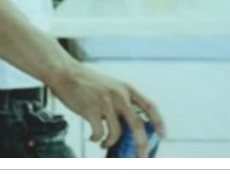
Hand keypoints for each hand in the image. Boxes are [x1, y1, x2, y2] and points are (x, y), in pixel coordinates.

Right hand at [49, 60, 165, 156]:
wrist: (66, 73)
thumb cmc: (87, 82)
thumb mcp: (110, 87)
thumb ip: (121, 102)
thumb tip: (129, 128)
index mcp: (126, 88)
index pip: (149, 105)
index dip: (158, 122)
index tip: (163, 135)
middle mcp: (119, 94)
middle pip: (137, 125)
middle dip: (142, 145)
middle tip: (142, 157)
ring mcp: (105, 102)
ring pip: (117, 133)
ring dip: (111, 142)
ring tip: (103, 143)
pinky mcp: (91, 109)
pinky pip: (99, 133)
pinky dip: (97, 139)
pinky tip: (92, 137)